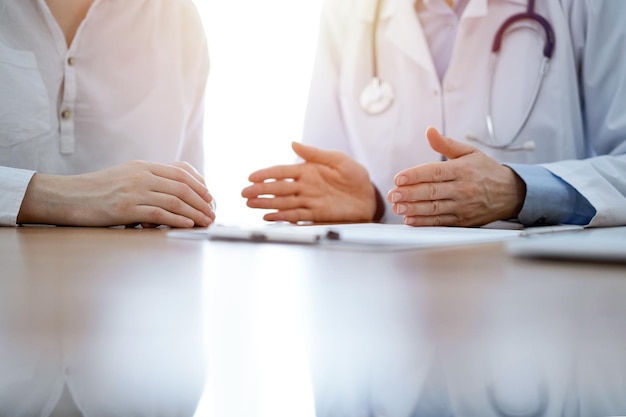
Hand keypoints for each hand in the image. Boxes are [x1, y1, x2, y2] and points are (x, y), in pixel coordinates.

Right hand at [17, 160, 215, 227]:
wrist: (67, 197)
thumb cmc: (97, 191)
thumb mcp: (125, 176)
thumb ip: (148, 179)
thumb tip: (173, 191)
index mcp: (142, 166)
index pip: (180, 173)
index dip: (199, 185)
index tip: (210, 197)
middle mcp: (141, 176)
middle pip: (182, 187)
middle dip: (202, 201)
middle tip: (213, 213)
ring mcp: (134, 191)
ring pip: (175, 200)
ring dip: (195, 212)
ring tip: (206, 221)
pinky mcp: (126, 209)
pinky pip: (160, 214)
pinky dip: (178, 220)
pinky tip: (189, 225)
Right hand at [242, 142, 376, 222]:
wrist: (369, 196)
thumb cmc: (355, 175)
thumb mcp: (338, 159)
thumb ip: (315, 153)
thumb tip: (293, 144)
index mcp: (307, 170)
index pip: (281, 172)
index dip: (266, 174)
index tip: (251, 177)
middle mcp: (304, 186)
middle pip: (278, 188)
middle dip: (260, 191)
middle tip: (244, 193)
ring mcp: (308, 200)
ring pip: (283, 202)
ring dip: (267, 204)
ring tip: (251, 205)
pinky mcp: (315, 214)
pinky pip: (295, 215)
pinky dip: (282, 217)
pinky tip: (270, 217)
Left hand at [387, 127, 525, 226]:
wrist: (512, 193)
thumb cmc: (486, 171)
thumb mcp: (470, 152)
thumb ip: (446, 144)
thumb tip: (429, 131)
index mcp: (462, 170)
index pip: (435, 172)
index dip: (415, 175)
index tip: (398, 178)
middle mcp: (462, 188)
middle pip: (432, 191)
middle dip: (409, 193)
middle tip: (392, 194)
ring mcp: (463, 206)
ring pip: (434, 208)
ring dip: (413, 209)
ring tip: (397, 207)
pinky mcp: (463, 220)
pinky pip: (440, 222)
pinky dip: (424, 222)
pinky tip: (410, 219)